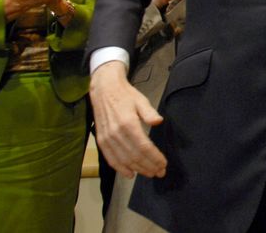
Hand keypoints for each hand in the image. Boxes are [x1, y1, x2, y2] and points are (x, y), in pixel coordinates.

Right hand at [90, 61, 166, 177]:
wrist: (104, 90)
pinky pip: (110, 159)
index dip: (154, 157)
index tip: (164, 163)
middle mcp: (116, 134)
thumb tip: (158, 121)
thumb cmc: (126, 95)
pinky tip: (130, 174)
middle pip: (135, 156)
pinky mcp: (101, 141)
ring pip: (124, 160)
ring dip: (138, 169)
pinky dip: (120, 168)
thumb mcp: (141, 100)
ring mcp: (107, 139)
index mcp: (128, 123)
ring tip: (150, 173)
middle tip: (160, 172)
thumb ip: (149, 112)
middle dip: (149, 166)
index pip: (144, 146)